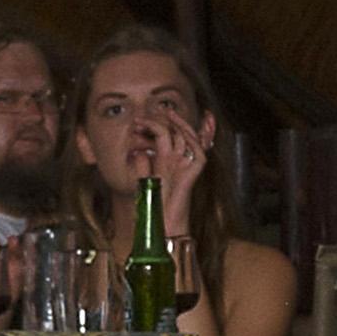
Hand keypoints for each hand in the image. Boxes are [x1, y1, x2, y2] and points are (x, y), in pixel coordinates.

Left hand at [138, 101, 215, 232]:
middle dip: (169, 120)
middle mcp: (178, 162)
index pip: (167, 137)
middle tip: (157, 110)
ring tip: (167, 113)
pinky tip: (180, 130)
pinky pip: (198, 153)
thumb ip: (142, 166)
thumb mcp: (143, 182)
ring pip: (190, 139)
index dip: (156, 126)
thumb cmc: (152, 208)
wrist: (161, 225)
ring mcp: (186, 167)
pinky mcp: (193, 174)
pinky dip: (192, 140)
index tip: (139, 121)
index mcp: (166, 162)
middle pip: (180, 134)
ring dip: (179, 124)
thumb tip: (137, 151)